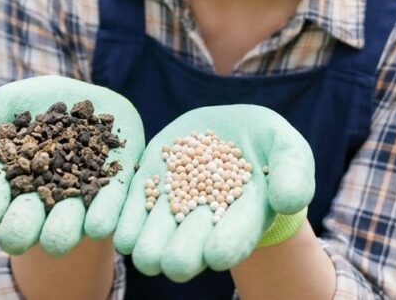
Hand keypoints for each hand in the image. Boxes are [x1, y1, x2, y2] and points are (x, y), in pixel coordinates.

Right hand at [0, 75, 144, 255]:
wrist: (89, 99)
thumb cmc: (37, 104)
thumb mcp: (5, 104)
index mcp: (8, 183)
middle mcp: (41, 199)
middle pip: (27, 220)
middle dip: (21, 229)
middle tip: (15, 238)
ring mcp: (78, 199)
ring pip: (68, 220)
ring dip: (61, 230)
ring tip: (56, 239)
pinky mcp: (114, 192)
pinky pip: (109, 207)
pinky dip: (102, 216)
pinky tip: (97, 225)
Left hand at [113, 105, 313, 281]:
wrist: (232, 132)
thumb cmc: (270, 146)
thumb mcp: (289, 150)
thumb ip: (293, 174)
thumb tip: (287, 200)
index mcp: (242, 218)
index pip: (236, 236)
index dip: (228, 245)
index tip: (218, 254)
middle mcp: (204, 222)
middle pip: (190, 245)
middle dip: (181, 254)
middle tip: (172, 262)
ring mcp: (172, 206)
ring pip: (153, 234)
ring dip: (146, 244)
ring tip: (138, 249)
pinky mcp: (147, 185)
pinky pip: (128, 208)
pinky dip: (116, 217)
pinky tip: (102, 227)